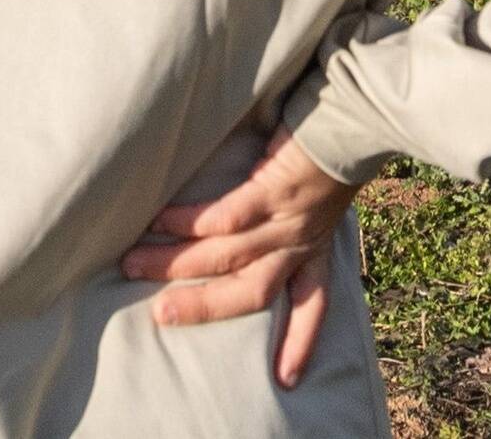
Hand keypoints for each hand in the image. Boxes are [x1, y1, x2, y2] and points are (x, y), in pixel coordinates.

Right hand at [120, 130, 363, 388]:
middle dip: (204, 307)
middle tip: (160, 315)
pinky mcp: (274, 190)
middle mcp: (302, 242)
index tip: (286, 378)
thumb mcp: (321, 196)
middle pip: (253, 291)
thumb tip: (248, 223)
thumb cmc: (332, 146)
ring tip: (134, 262)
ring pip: (227, 256)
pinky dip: (189, 222)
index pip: (313, 304)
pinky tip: (159, 221)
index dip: (298, 341)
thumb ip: (292, 216)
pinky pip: (225, 216)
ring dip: (177, 262)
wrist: (356, 112)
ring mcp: (287, 219)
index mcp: (318, 248)